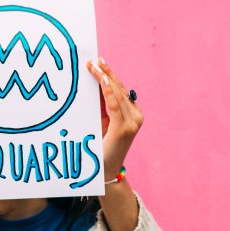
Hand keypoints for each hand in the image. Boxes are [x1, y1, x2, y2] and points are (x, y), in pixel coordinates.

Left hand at [86, 59, 142, 178]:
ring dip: (105, 77)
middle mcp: (136, 116)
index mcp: (132, 114)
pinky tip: (103, 79)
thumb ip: (101, 105)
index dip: (110, 75)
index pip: (120, 90)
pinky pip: (115, 104)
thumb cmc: (100, 145)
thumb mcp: (101, 121)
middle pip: (120, 89)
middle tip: (94, 60)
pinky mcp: (124, 128)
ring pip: (118, 94)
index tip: (99, 62)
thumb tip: (93, 84)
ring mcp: (132, 122)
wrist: (104, 170)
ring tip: (94, 65)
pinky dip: (109, 91)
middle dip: (107, 73)